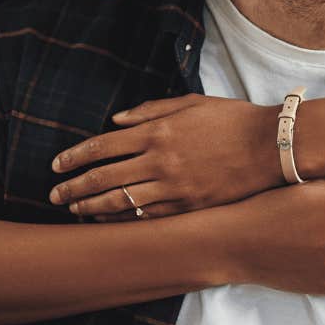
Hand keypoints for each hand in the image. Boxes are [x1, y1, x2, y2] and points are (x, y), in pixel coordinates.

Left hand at [48, 94, 280, 217]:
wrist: (270, 147)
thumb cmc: (230, 119)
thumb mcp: (189, 103)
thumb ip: (149, 111)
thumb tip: (115, 120)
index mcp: (157, 132)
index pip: (102, 146)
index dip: (74, 157)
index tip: (57, 165)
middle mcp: (160, 161)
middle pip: (103, 178)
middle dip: (73, 188)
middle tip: (54, 195)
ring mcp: (173, 187)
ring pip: (120, 203)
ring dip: (91, 208)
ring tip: (74, 211)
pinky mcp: (188, 206)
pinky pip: (146, 217)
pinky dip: (122, 220)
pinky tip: (107, 221)